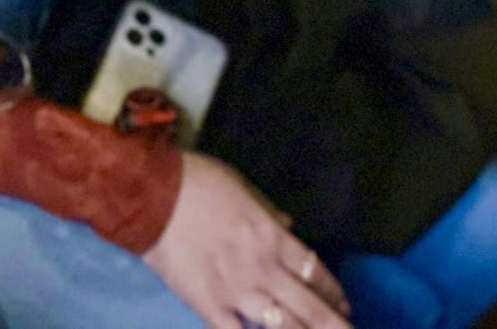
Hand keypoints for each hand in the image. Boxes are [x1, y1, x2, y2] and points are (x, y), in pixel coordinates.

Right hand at [143, 153, 350, 328]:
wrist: (152, 194)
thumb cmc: (196, 181)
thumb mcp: (241, 185)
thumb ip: (268, 210)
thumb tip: (288, 224)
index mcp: (272, 236)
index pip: (315, 271)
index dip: (334, 292)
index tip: (344, 305)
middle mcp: (263, 268)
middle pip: (310, 307)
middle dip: (334, 327)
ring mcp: (237, 291)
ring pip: (283, 327)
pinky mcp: (209, 305)